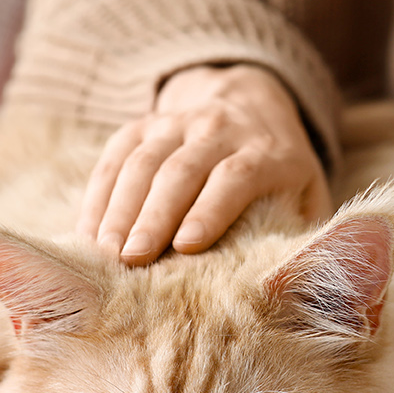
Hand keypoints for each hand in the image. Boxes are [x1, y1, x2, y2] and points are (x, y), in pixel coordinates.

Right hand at [77, 64, 329, 263]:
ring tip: (104, 252)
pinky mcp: (143, 124)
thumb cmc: (280, 175)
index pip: (236, 176)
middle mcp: (220, 129)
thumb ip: (303, 235)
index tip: (187, 247)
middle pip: (181, 170)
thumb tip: (293, 288)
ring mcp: (178, 122)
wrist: (251, 104)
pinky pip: (115, 156)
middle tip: (131, 260)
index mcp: (267, 151)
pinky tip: (87, 233)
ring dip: (120, 208)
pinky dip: (98, 194)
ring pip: (143, 162)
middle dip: (154, 216)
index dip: (211, 209)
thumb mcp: (306, 197)